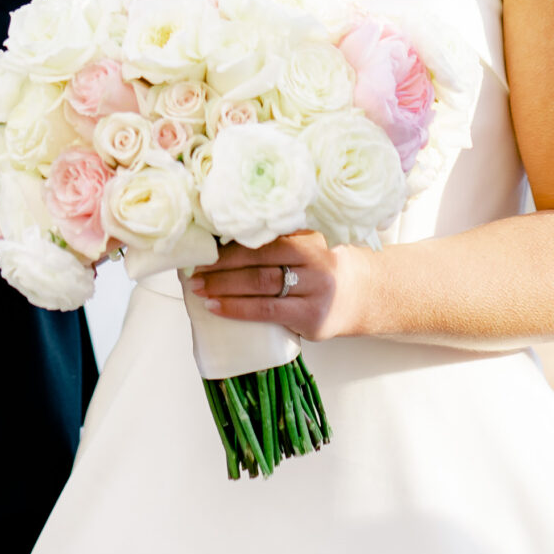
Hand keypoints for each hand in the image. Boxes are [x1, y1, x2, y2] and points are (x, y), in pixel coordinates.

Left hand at [185, 232, 366, 341]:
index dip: (230, 245)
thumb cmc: (316, 271)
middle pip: (258, 260)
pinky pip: (267, 312)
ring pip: (260, 285)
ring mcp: (314, 289)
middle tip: (195, 271)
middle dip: (221, 266)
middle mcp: (313, 259)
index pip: (262, 238)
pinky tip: (216, 307)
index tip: (203, 248)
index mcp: (306, 237)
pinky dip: (237, 309)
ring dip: (224, 287)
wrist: (358, 297)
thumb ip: (274, 243)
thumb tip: (217, 240)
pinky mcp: (311, 316)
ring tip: (199, 289)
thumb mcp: (303, 248)